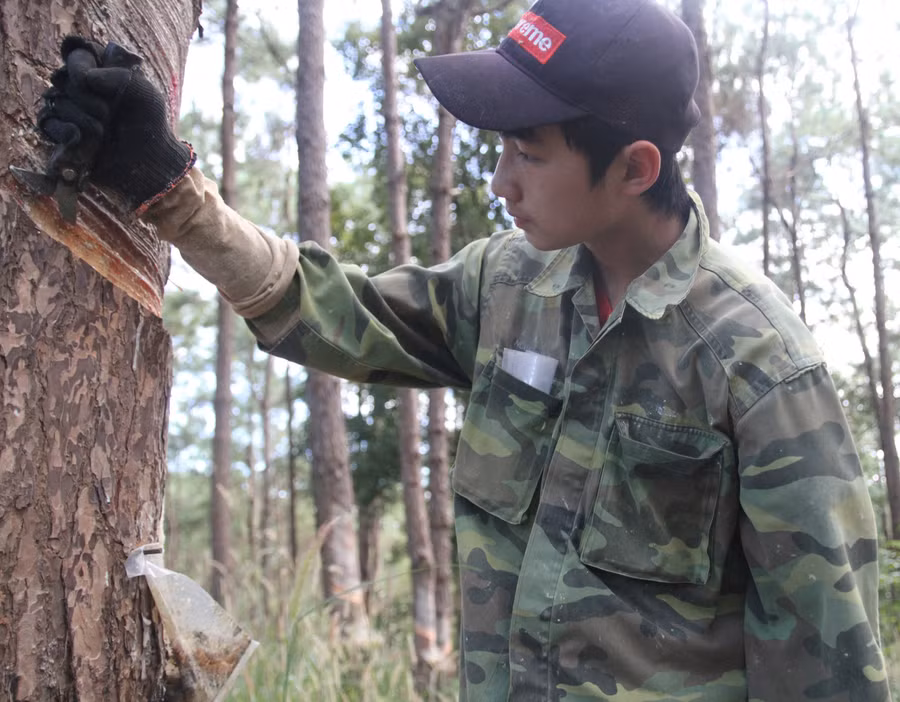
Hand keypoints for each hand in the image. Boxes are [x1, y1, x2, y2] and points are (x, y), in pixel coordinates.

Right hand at [38, 36, 195, 212]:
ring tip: (102, 131)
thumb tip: (86, 77)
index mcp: (102, 73)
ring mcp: (72, 111)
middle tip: (108, 114)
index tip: (87, 79)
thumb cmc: (150, 125)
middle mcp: (83, 89)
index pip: (77, 54)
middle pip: (63, 78)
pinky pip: (47, 123)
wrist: (149, 162)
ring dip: (79, 116)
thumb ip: (119, 77)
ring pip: (56, 101)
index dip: (78, 64)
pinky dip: (60, 129)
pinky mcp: (65, 134)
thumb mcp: (144, 95)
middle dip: (84, 96)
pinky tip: (77, 137)